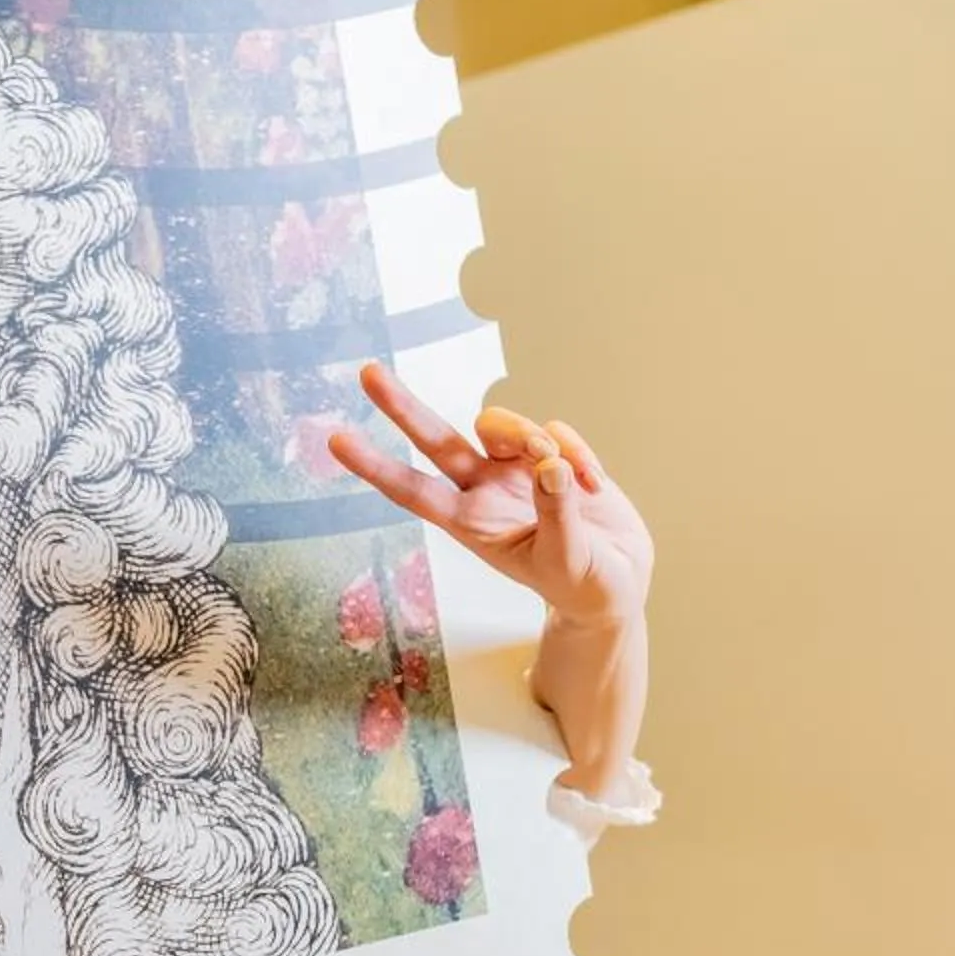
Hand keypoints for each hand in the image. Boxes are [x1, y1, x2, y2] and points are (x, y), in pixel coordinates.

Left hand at [330, 362, 654, 627]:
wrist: (619, 581)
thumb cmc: (582, 582)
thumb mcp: (568, 560)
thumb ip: (558, 514)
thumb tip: (549, 464)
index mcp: (472, 523)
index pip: (413, 491)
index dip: (374, 466)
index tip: (336, 440)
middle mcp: (485, 489)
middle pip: (436, 438)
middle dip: (402, 406)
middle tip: (368, 373)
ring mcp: (517, 469)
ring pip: (502, 424)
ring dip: (532, 437)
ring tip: (571, 476)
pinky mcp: (554, 454)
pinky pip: (557, 431)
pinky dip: (578, 452)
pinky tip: (595, 486)